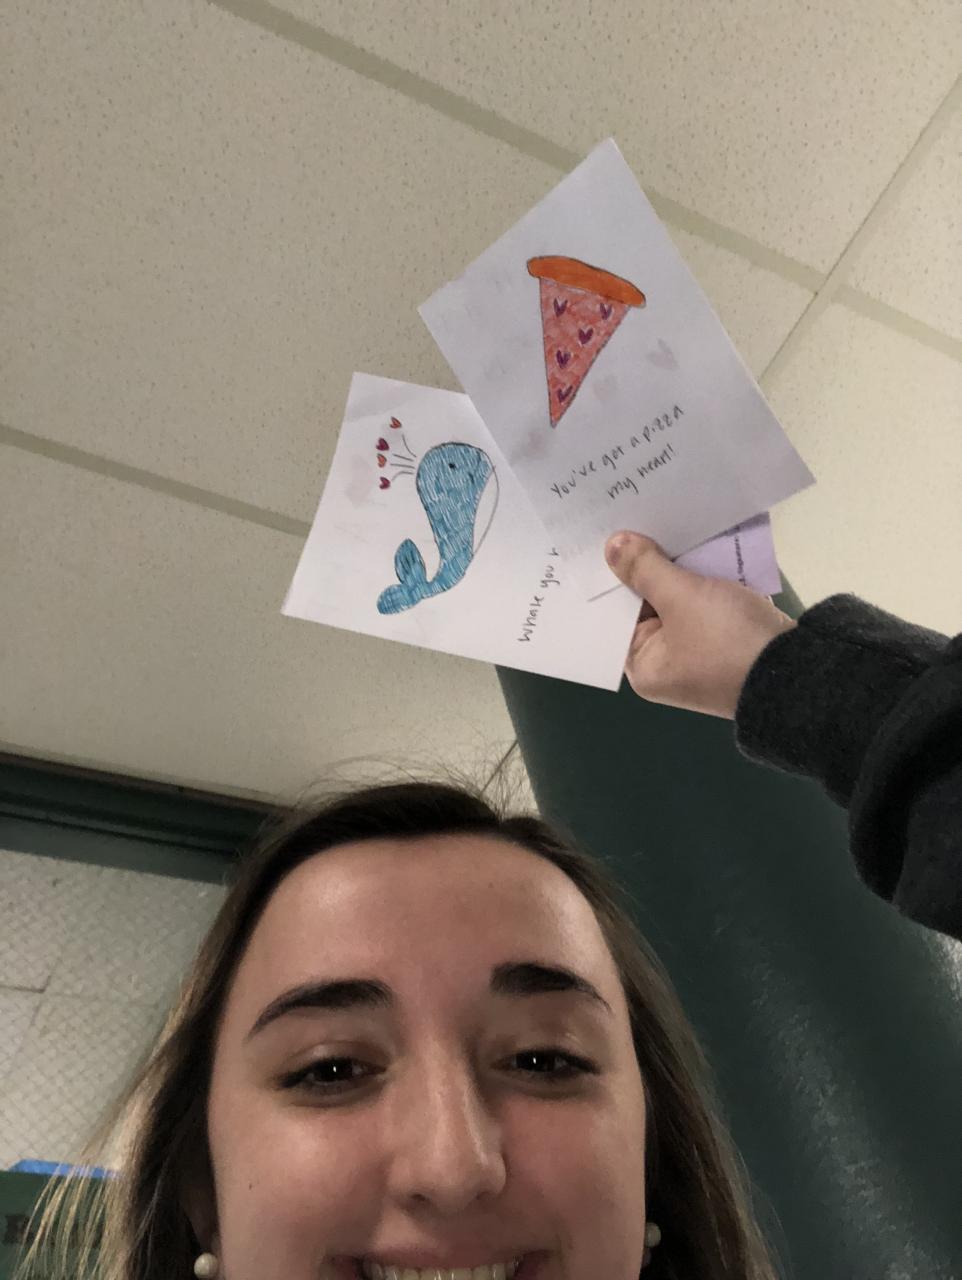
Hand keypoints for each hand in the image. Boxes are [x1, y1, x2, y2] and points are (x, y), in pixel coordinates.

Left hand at [605, 531, 796, 718]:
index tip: (609, 539)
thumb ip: (645, 569)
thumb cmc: (727, 641)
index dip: (615, 577)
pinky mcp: (729, 640)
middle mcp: (667, 665)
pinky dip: (707, 579)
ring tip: (667, 524)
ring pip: (681, 600)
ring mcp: (701, 653)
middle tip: (637, 522)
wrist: (800, 670)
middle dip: (650, 569)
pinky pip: (708, 603)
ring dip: (681, 569)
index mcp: (644, 667)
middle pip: (649, 606)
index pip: (618, 616)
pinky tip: (702, 544)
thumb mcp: (681, 598)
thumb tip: (612, 546)